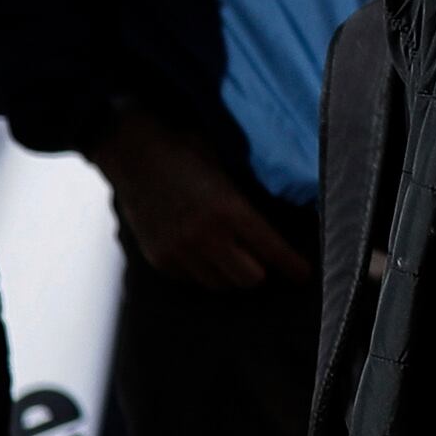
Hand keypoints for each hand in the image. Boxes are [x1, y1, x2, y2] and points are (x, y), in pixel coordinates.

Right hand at [85, 107, 315, 291]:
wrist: (132, 152)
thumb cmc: (186, 151)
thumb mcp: (228, 168)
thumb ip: (251, 197)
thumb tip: (287, 213)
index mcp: (230, 211)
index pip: (272, 251)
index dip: (292, 266)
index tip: (303, 274)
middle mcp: (205, 238)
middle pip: (250, 279)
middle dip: (262, 270)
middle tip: (264, 259)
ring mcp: (179, 252)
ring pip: (221, 285)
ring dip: (232, 274)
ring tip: (234, 256)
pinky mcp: (159, 259)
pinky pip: (193, 280)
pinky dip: (204, 272)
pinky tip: (205, 253)